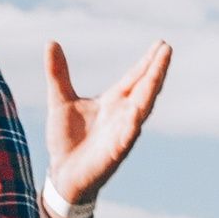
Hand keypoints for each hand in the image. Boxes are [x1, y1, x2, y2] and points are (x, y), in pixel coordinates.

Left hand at [45, 38, 172, 209]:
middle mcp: (123, 115)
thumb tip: (51, 42)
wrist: (62, 175)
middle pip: (145, 88)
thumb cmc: (66, 140)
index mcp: (113, 101)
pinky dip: (133, 124)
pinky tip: (137, 111)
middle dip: (156, 69)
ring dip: (151, 89)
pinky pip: (127, 136)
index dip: (148, 62)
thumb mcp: (60, 101)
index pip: (135, 78)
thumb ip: (58, 74)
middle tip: (167, 48)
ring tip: (160, 70)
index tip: (161, 44)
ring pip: (142, 108)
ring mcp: (122, 133)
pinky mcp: (115, 153)